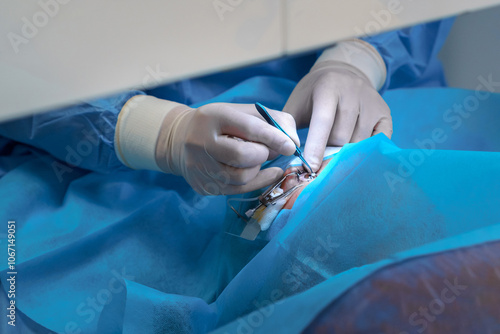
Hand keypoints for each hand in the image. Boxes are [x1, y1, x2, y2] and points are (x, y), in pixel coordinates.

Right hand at [156, 102, 299, 194]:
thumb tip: (294, 143)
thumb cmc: (221, 124)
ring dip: (257, 169)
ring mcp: (199, 167)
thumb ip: (273, 120)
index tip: (291, 146)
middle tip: (265, 150)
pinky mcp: (202, 185)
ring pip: (241, 177)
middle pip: (243, 156)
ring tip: (255, 159)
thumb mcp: (242, 112)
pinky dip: (256, 182)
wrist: (179, 139)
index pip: (248, 128)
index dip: (274, 138)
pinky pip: (236, 190)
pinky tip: (264, 173)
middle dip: (262, 154)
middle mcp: (201, 142)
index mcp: (213, 117)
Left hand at [283, 61, 391, 170]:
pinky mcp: (385, 113)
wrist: (342, 73)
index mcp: (327, 88)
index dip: (316, 147)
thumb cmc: (313, 96)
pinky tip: (356, 149)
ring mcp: (371, 102)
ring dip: (346, 152)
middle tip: (321, 156)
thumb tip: (286, 151)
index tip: (310, 168)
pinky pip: (378, 142)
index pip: (323, 122)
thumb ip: (288, 126)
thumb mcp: (296, 104)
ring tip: (337, 149)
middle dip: (329, 151)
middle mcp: (353, 92)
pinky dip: (366, 151)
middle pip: (342, 137)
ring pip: (359, 141)